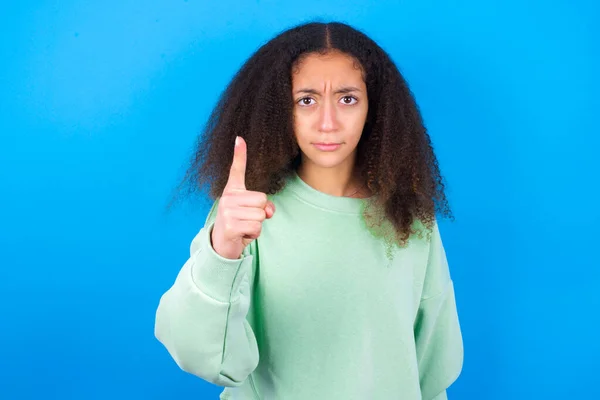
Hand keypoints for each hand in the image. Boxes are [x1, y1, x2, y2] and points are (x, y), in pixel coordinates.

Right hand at [210, 136, 274, 258]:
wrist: (222, 245)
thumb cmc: (239, 225)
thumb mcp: (252, 213)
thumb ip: (264, 208)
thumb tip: (269, 211)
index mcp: (232, 191)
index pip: (236, 170)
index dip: (239, 154)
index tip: (240, 138)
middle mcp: (227, 198)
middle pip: (262, 199)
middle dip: (260, 213)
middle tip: (246, 220)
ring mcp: (227, 211)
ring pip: (261, 215)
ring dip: (257, 225)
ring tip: (244, 228)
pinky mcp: (230, 226)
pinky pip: (257, 227)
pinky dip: (254, 234)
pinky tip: (242, 235)